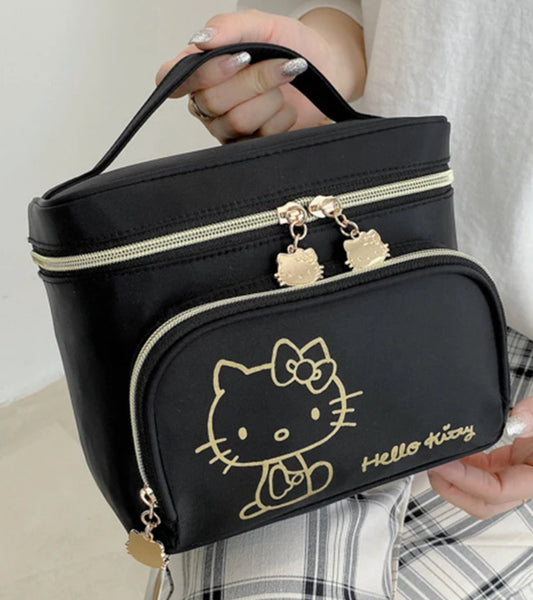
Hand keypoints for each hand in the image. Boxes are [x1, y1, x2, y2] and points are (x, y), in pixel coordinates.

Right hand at [155, 8, 365, 142]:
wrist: (325, 68)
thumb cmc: (291, 44)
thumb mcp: (262, 24)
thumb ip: (230, 28)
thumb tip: (201, 40)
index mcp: (200, 70)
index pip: (171, 78)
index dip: (193, 75)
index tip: (234, 59)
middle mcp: (208, 102)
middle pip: (211, 100)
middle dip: (252, 80)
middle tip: (278, 64)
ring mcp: (227, 127)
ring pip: (236, 121)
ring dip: (269, 97)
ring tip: (285, 81)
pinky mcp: (249, 146)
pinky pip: (258, 138)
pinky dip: (280, 118)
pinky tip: (286, 107)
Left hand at [428, 396, 532, 518]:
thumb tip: (514, 420)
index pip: (496, 491)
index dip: (465, 481)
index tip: (443, 464)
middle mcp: (528, 483)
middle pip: (484, 503)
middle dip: (453, 489)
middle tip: (431, 466)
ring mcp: (517, 476)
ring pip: (481, 492)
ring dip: (455, 479)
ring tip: (436, 458)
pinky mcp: (510, 465)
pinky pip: (483, 473)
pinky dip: (465, 466)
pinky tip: (452, 452)